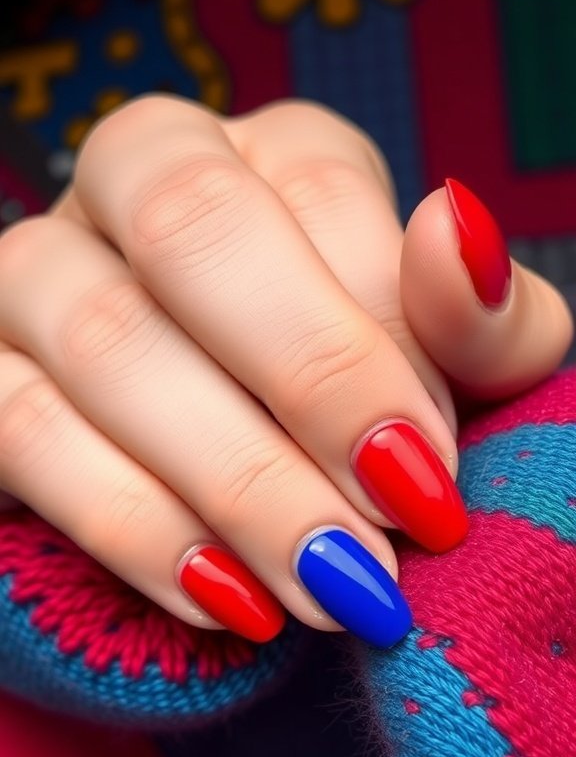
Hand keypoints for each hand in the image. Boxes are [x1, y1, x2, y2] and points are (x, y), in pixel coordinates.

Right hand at [0, 97, 570, 645]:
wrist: (239, 488)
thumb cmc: (353, 416)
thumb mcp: (444, 366)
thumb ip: (474, 314)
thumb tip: (461, 235)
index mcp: (263, 156)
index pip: (320, 193)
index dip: (385, 336)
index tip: (433, 472)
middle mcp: (135, 184)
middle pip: (194, 229)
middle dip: (307, 382)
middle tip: (388, 523)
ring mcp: (38, 273)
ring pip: (104, 343)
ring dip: (232, 482)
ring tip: (326, 589)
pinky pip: (24, 435)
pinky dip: (132, 528)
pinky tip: (226, 599)